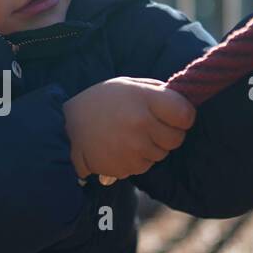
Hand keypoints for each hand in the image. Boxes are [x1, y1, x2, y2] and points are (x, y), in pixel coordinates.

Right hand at [64, 77, 195, 182]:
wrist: (67, 127)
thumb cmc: (101, 102)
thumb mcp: (128, 85)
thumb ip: (157, 91)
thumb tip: (185, 103)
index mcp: (144, 100)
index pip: (185, 114)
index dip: (183, 116)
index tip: (175, 115)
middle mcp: (141, 125)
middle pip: (176, 138)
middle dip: (168, 133)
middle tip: (150, 126)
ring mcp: (133, 149)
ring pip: (161, 154)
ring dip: (152, 147)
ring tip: (130, 135)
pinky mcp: (125, 167)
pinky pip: (145, 166)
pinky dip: (137, 159)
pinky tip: (121, 147)